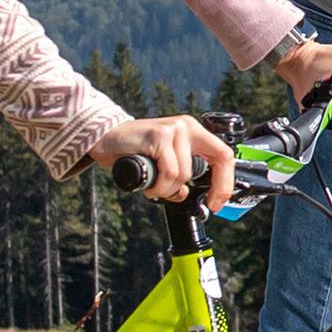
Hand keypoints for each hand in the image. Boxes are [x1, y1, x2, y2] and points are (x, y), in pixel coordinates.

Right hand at [97, 114, 237, 209]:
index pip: (223, 155)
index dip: (226, 182)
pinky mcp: (158, 135)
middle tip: (206, 204)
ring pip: (185, 174)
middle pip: (218, 159)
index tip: (217, 201)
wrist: (105, 138)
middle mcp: (187, 126)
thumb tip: (187, 196)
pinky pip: (169, 173)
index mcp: (193, 131)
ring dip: (168, 190)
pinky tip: (148, 185)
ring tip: (154, 187)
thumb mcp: (165, 160)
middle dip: (216, 188)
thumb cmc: (135, 152)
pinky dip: (159, 186)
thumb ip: (181, 173)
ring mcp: (174, 129)